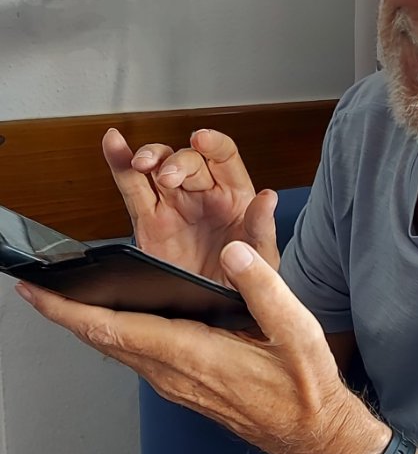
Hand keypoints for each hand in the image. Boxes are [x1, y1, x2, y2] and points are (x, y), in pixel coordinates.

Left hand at [15, 242, 388, 453]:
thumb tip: (232, 251)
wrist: (313, 436)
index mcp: (194, 355)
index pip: (116, 329)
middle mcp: (175, 374)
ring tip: (69, 295)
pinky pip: (137, 356)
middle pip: (104, 341)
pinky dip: (115, 333)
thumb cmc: (305, 389)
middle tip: (39, 285)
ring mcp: (177, 384)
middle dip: (66, 313)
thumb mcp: (296, 330)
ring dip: (88, 323)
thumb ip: (263, 286)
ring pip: (118, 349)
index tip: (38, 291)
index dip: (70, 310)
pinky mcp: (185, 386)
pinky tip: (118, 317)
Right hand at [103, 127, 279, 285]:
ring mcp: (173, 205)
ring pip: (157, 166)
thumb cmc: (244, 281)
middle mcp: (202, 194)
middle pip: (187, 160)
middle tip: (169, 177)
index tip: (202, 139)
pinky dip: (120, 163)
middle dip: (176, 162)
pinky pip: (132, 187)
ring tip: (141, 164)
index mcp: (233, 195)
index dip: (212, 144)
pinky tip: (113, 143)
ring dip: (148, 157)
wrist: (215, 314)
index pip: (224, 156)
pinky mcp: (148, 221)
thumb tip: (268, 199)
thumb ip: (261, 227)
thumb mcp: (262, 257)